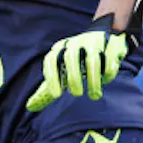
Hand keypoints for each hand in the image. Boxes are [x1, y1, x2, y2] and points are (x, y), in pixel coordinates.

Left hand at [25, 0, 142, 112]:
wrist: (104, 36)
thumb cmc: (77, 61)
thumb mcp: (61, 72)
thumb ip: (47, 90)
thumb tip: (30, 106)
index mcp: (60, 49)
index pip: (51, 60)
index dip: (52, 78)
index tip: (57, 95)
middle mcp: (75, 43)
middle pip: (70, 57)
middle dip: (73, 77)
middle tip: (77, 95)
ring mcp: (94, 41)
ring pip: (92, 59)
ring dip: (93, 80)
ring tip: (94, 96)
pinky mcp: (112, 43)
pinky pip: (110, 57)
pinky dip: (108, 72)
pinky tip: (106, 80)